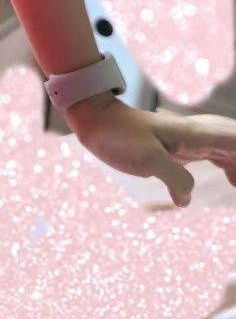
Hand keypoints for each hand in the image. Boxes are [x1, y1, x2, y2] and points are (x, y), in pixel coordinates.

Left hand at [66, 99, 235, 206]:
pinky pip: (213, 152)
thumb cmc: (118, 135)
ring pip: (227, 146)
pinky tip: (229, 178)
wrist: (95, 119)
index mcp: (193, 134)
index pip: (235, 140)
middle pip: (235, 141)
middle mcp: (195, 133)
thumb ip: (174, 177)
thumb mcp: (147, 159)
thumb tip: (187, 199)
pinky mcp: (177, 144)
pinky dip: (227, 164)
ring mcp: (187, 137)